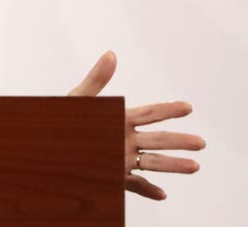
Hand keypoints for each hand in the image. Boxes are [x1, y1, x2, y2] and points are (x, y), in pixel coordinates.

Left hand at [69, 51, 205, 200]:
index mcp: (118, 119)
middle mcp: (123, 139)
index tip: (189, 107)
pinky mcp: (111, 176)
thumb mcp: (80, 99)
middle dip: (179, 141)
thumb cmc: (61, 120)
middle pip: (157, 140)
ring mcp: (119, 158)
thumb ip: (97, 79)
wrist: (45, 146)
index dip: (169, 110)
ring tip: (195, 167)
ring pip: (152, 163)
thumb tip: (111, 54)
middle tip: (201, 143)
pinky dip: (147, 190)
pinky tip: (162, 194)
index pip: (150, 113)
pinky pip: (133, 184)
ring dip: (173, 165)